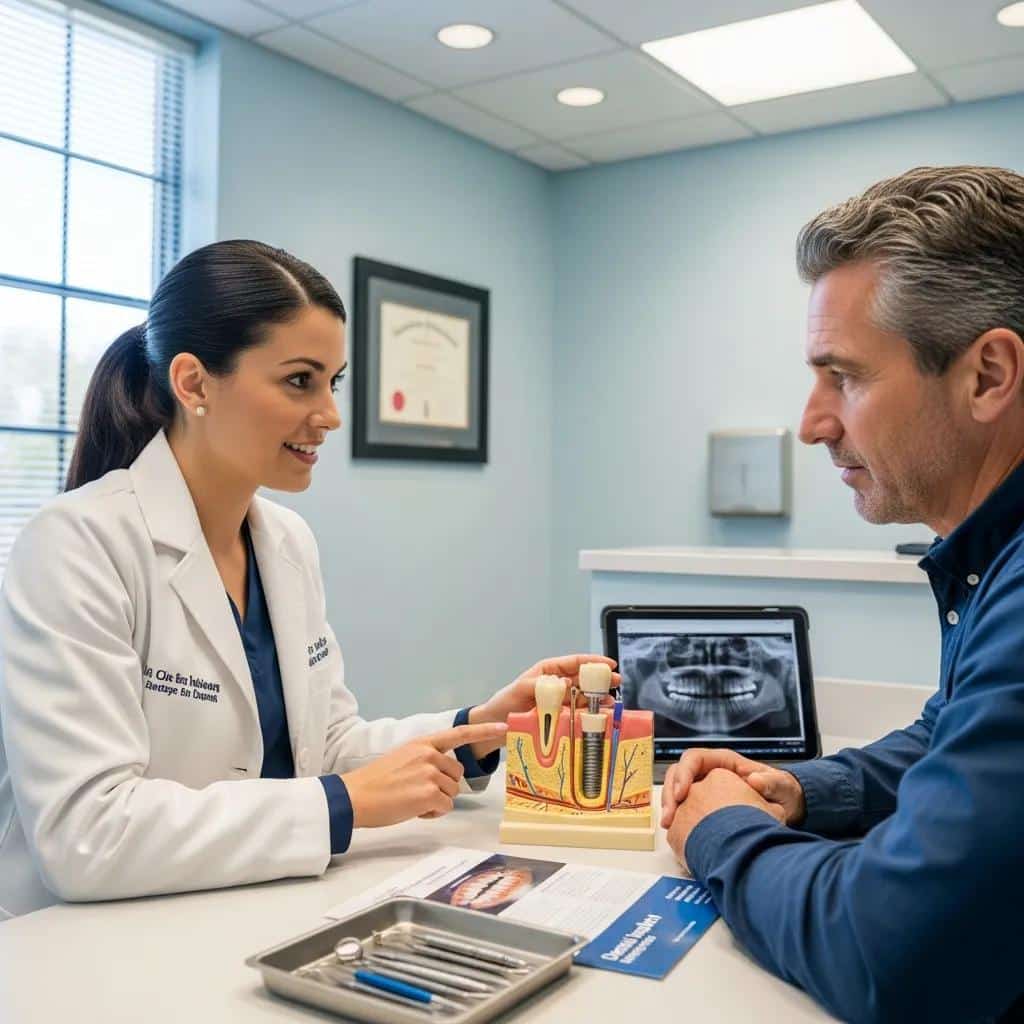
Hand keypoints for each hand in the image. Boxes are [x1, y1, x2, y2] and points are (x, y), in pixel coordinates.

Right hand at [342, 722, 507, 827]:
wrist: (355, 796)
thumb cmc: (376, 781)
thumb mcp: (403, 757)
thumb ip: (426, 758)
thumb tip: (444, 772)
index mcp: (423, 743)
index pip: (460, 733)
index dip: (484, 731)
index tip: (504, 727)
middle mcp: (429, 754)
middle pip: (457, 775)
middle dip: (443, 787)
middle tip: (417, 792)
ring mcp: (430, 773)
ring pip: (452, 793)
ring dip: (437, 801)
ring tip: (411, 800)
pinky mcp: (429, 794)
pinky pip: (445, 808)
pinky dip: (432, 814)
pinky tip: (413, 810)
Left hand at [467, 654, 618, 759]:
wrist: (495, 725)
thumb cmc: (505, 702)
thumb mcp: (519, 690)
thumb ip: (538, 685)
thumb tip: (561, 683)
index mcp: (548, 672)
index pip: (573, 662)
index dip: (592, 662)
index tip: (608, 664)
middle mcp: (557, 684)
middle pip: (583, 679)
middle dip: (600, 680)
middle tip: (615, 682)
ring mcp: (559, 701)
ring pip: (584, 696)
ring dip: (597, 698)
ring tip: (609, 702)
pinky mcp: (559, 717)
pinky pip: (577, 713)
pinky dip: (589, 714)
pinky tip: (599, 716)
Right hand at [660, 747, 805, 828]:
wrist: (785, 809)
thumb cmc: (781, 792)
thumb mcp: (780, 786)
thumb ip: (770, 782)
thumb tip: (753, 780)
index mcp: (723, 761)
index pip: (694, 758)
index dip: (684, 774)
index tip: (682, 794)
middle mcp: (709, 772)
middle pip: (678, 774)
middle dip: (670, 793)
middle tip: (669, 816)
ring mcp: (704, 788)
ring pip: (676, 791)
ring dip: (669, 806)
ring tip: (668, 825)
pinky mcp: (703, 806)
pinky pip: (683, 808)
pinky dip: (677, 818)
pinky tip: (676, 832)